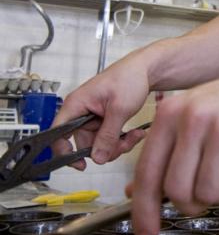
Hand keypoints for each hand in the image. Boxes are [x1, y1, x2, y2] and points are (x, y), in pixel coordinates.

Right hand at [52, 54, 151, 168]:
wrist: (144, 70)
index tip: (80, 164)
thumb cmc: (129, 78)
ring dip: (118, 144)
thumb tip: (98, 158)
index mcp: (76, 105)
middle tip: (124, 143)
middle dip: (106, 148)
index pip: (58, 134)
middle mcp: (81, 112)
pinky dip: (122, 139)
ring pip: (99, 144)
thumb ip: (108, 135)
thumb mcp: (119, 109)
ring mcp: (92, 117)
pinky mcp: (103, 120)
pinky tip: (135, 133)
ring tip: (134, 135)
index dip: (64, 152)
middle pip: (84, 143)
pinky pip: (108, 138)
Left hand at [128, 62, 218, 234]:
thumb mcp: (191, 116)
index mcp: (171, 113)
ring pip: (209, 193)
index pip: (147, 172)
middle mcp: (194, 118)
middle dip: (191, 202)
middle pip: (177, 190)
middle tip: (206, 191)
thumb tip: (134, 192)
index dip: (144, 211)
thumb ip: (164, 152)